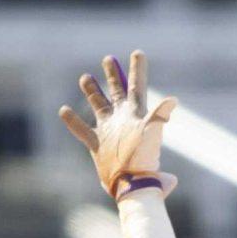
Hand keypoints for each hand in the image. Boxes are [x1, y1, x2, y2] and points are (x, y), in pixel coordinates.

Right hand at [58, 50, 179, 200]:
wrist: (132, 185)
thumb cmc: (143, 160)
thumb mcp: (151, 133)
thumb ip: (159, 115)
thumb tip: (173, 99)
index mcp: (136, 113)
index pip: (136, 86)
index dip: (137, 69)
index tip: (138, 53)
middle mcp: (122, 119)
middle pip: (116, 91)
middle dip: (113, 75)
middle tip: (108, 58)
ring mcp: (109, 131)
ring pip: (98, 106)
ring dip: (92, 92)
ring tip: (85, 77)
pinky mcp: (98, 145)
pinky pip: (82, 131)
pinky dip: (73, 122)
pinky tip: (64, 110)